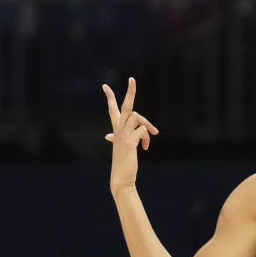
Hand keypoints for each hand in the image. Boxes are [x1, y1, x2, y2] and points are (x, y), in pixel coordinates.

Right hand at [103, 78, 159, 192]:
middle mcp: (118, 129)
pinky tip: (146, 147)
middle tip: (132, 79)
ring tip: (151, 138)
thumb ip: (116, 138)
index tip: (105, 86)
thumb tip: (108, 136)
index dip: (110, 97)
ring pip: (138, 118)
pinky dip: (147, 137)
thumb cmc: (123, 162)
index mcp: (116, 129)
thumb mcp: (120, 147)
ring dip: (147, 126)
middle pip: (126, 106)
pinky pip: (142, 130)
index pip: (112, 110)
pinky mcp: (130, 141)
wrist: (122, 177)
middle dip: (130, 92)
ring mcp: (124, 135)